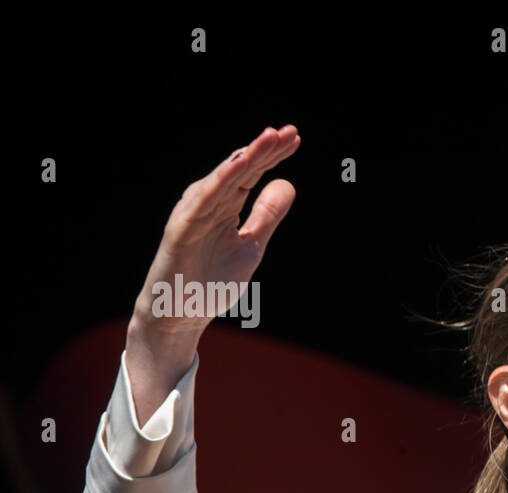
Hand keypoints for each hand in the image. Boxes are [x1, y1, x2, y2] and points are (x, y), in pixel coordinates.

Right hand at [131, 125, 300, 339]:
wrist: (180, 314)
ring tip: (269, 137)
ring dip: (246, 157)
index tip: (296, 138)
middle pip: (241, 170)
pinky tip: (239, 165)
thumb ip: (267, 215)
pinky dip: (220, 181)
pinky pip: (203, 200)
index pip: (252, 174)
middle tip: (289, 131)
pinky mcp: (182, 228)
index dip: (273, 156)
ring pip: (224, 179)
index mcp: (226, 205)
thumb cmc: (210, 281)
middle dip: (265, 149)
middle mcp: (209, 202)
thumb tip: (287, 183)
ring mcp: (194, 213)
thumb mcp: (251, 245)